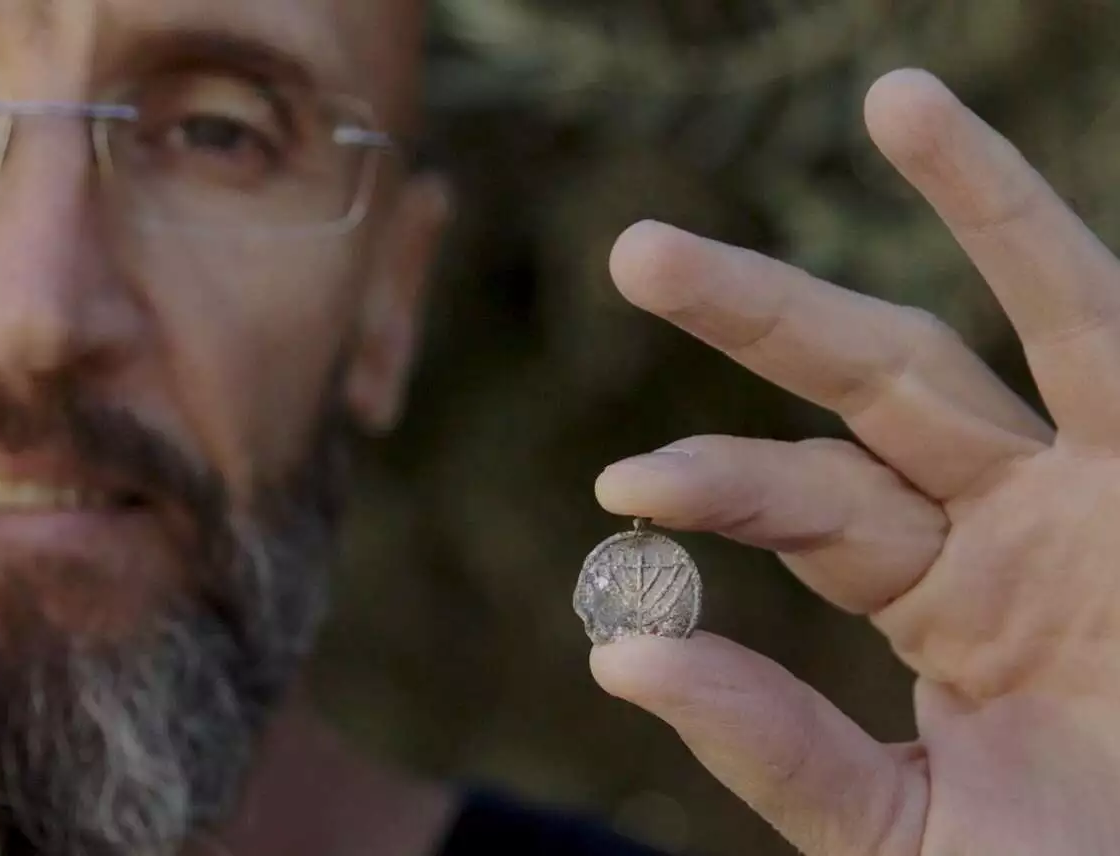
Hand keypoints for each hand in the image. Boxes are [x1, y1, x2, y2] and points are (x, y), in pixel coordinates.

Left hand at [592, 68, 1119, 855]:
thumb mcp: (903, 830)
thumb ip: (777, 749)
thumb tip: (620, 655)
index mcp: (943, 597)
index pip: (808, 503)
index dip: (720, 480)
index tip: (622, 487)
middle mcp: (1018, 520)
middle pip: (877, 382)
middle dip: (763, 315)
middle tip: (637, 252)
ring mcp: (1108, 490)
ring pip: (1035, 319)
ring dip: (974, 201)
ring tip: (894, 93)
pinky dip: (1057, 246)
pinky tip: (993, 158)